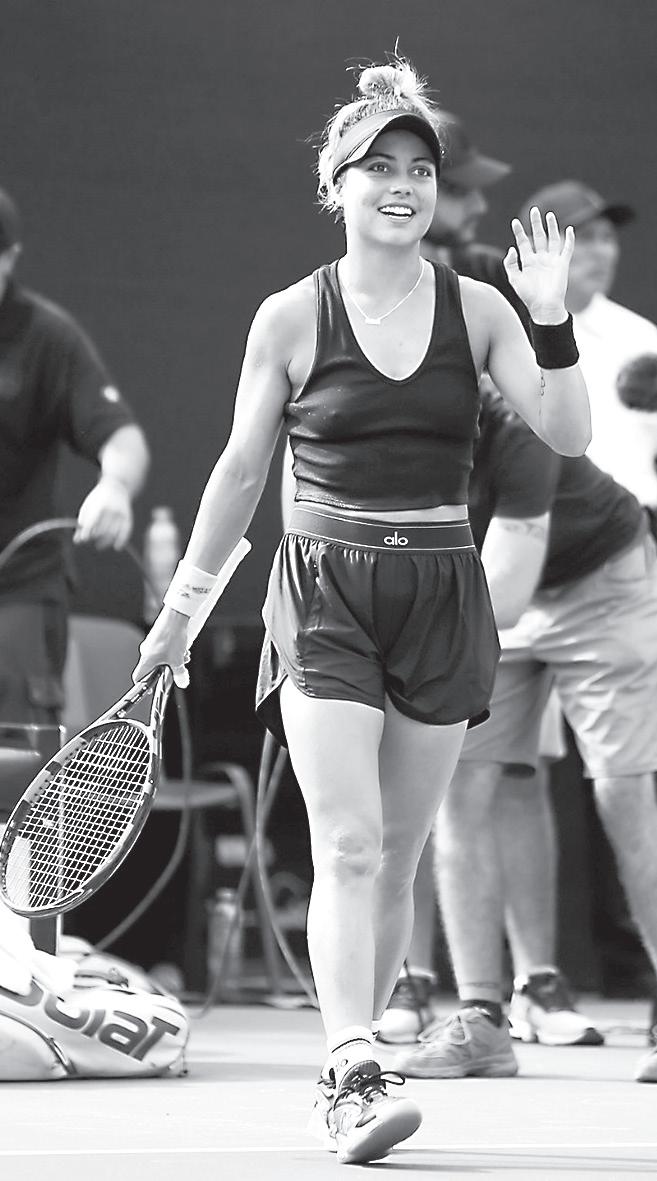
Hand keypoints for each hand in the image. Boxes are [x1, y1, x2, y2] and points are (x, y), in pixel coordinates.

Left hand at [74, 477, 132, 549]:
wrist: (117, 486)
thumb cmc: (98, 499)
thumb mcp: (88, 507)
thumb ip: (82, 523)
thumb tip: (77, 541)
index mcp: (100, 504)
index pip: (92, 521)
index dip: (87, 531)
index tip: (83, 539)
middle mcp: (112, 509)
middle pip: (102, 529)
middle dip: (95, 537)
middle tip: (91, 540)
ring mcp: (121, 513)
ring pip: (113, 533)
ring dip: (105, 542)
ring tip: (99, 546)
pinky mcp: (128, 517)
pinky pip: (126, 532)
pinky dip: (122, 541)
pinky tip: (117, 547)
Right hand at [132, 607, 190, 687]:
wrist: (176, 616)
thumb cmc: (172, 636)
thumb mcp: (178, 660)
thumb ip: (180, 673)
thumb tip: (182, 682)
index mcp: (146, 659)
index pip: (138, 677)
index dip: (144, 684)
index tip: (151, 687)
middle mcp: (146, 651)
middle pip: (153, 667)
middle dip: (167, 669)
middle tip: (177, 667)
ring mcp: (151, 643)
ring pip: (161, 658)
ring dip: (173, 659)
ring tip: (183, 655)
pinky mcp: (157, 637)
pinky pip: (163, 649)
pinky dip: (173, 651)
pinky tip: (182, 647)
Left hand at [503, 207, 573, 322]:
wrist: (544, 307)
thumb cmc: (528, 296)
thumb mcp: (514, 280)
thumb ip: (510, 264)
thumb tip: (511, 248)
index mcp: (527, 262)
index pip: (523, 243)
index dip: (519, 232)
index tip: (514, 222)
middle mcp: (540, 259)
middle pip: (538, 237)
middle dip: (535, 224)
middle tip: (534, 210)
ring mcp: (551, 260)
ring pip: (552, 239)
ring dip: (551, 227)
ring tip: (549, 214)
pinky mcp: (562, 264)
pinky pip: (567, 249)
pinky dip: (569, 239)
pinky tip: (569, 229)